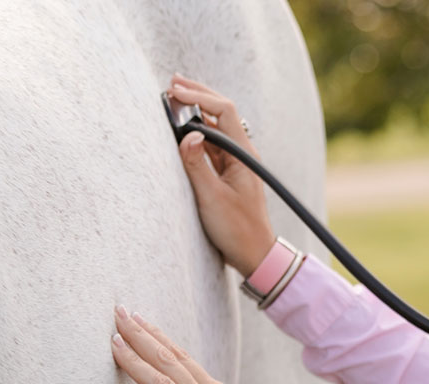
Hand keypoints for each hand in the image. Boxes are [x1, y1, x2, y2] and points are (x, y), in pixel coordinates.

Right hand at [167, 73, 275, 278]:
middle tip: (173, 84)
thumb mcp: (212, 198)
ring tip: (175, 99)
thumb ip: (197, 166)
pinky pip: (212, 147)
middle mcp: (241, 154)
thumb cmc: (236, 230)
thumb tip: (187, 135)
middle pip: (221, 114)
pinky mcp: (228, 175)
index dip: (199, 96)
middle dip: (198, 96)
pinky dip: (196, 134)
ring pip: (215, 129)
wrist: (254, 254)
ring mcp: (235, 164)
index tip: (175, 91)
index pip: (223, 111)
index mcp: (243, 154)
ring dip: (196, 113)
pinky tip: (184, 130)